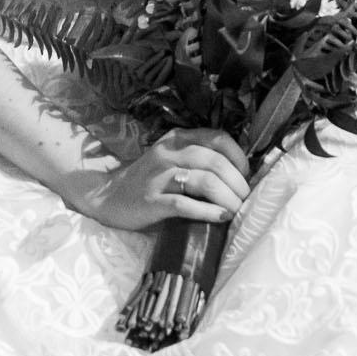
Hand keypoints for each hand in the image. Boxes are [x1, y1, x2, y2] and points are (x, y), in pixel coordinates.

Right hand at [69, 128, 251, 232]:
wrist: (109, 198)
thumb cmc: (150, 182)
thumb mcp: (173, 160)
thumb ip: (199, 160)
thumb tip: (240, 174)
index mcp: (177, 139)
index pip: (218, 138)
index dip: (238, 157)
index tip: (246, 175)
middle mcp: (168, 153)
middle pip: (215, 161)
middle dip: (237, 182)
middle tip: (245, 198)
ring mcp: (158, 177)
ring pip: (204, 181)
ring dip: (227, 198)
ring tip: (236, 209)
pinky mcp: (151, 201)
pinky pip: (185, 205)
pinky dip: (208, 212)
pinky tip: (220, 217)